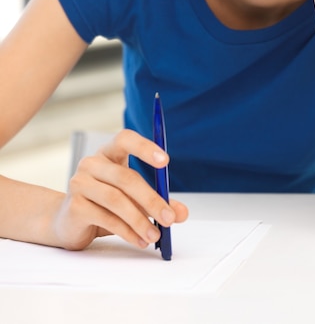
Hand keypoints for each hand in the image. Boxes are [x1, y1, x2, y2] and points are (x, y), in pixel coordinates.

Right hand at [52, 129, 187, 249]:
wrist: (68, 223)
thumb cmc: (104, 205)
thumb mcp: (134, 201)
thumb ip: (157, 203)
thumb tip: (181, 213)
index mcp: (109, 153)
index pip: (125, 139)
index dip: (145, 147)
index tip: (165, 162)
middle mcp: (92, 163)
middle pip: (126, 177)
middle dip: (151, 199)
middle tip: (169, 218)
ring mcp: (79, 183)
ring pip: (116, 200)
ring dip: (140, 220)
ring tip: (155, 234)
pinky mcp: (74, 206)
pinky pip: (106, 218)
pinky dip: (127, 231)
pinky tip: (139, 239)